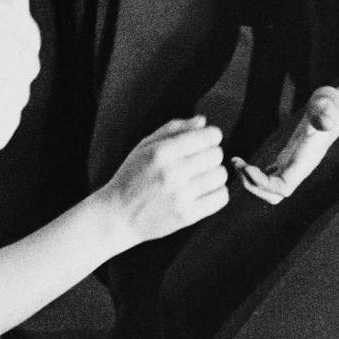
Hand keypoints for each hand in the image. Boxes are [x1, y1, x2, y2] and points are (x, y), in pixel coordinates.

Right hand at [101, 116, 227, 246]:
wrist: (118, 217)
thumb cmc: (131, 179)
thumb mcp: (144, 146)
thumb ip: (173, 129)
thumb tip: (202, 121)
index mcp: (161, 152)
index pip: (207, 136)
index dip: (211, 136)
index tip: (206, 141)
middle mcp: (172, 173)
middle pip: (216, 155)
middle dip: (211, 155)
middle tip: (200, 161)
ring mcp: (180, 196)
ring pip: (220, 176)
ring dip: (214, 174)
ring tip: (201, 177)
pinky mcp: (187, 216)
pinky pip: (220, 198)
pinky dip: (218, 193)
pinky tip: (204, 192)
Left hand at [232, 86, 338, 204]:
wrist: (335, 105)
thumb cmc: (330, 104)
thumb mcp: (326, 104)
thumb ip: (324, 113)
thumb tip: (325, 122)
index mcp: (305, 161)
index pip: (283, 188)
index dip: (263, 184)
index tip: (248, 167)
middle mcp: (299, 168)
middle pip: (275, 195)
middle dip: (253, 185)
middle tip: (238, 165)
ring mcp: (293, 164)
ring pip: (271, 189)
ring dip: (251, 181)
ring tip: (237, 163)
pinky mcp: (289, 157)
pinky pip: (271, 176)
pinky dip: (255, 173)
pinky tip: (244, 162)